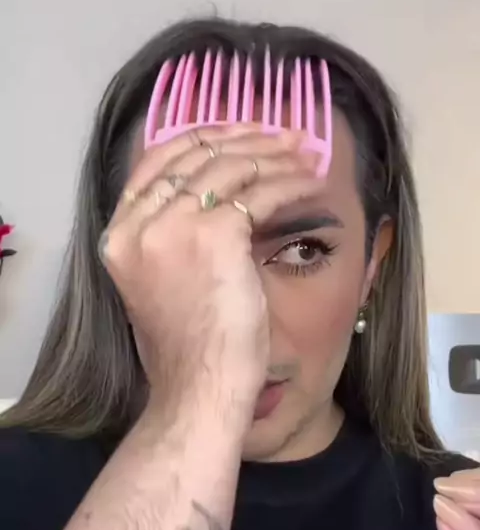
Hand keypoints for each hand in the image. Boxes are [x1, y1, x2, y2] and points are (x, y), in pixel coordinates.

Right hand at [99, 124, 321, 421]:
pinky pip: (260, 192)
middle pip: (194, 155)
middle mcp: (139, 224)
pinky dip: (290, 181)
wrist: (196, 392)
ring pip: (232, 167)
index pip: (158, 162)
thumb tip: (213, 200)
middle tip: (282, 138)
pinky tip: (311, 182)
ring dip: (275, 155)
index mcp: (119, 236)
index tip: (241, 137)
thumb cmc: (187, 352)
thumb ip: (169, 239)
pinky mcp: (214, 236)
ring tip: (305, 155)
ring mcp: (172, 227)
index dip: (203, 141)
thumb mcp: (160, 286)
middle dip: (244, 138)